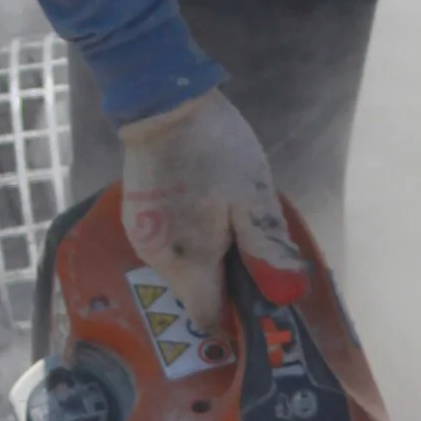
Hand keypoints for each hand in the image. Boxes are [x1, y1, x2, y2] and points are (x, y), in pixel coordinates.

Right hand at [116, 87, 305, 333]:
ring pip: (180, 269)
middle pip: (193, 292)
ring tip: (228, 225)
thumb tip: (286, 293)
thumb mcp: (253, 196)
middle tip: (250, 252)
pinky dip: (187, 241)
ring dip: (204, 259)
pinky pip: (167, 246)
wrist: (161, 102)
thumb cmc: (214, 149)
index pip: (206, 316)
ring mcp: (140, 236)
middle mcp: (158, 259)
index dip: (232, 318)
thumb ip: (267, 248)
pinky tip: (203, 211)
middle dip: (222, 283)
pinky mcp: (133, 215)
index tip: (255, 303)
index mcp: (190, 260)